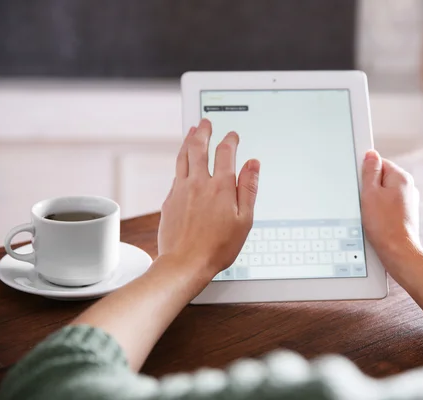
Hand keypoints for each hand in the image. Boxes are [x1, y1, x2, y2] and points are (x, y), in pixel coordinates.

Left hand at [157, 119, 259, 280]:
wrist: (185, 263)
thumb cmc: (218, 247)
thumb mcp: (244, 220)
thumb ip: (248, 188)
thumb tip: (253, 164)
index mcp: (220, 187)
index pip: (225, 153)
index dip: (230, 140)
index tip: (233, 135)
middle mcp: (198, 183)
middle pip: (199, 147)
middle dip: (204, 131)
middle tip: (206, 122)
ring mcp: (181, 190)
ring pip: (183, 157)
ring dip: (188, 141)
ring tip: (192, 131)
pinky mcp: (170, 200)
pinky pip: (176, 173)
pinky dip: (181, 161)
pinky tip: (183, 162)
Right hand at [361, 150, 420, 266]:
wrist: (397, 251)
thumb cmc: (384, 225)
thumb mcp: (370, 193)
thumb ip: (370, 172)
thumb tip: (371, 155)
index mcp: (401, 177)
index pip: (380, 163)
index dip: (366, 172)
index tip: (359, 182)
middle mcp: (408, 187)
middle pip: (382, 178)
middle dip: (370, 187)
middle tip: (363, 200)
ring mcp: (407, 201)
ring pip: (384, 193)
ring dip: (373, 200)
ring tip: (370, 213)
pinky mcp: (404, 214)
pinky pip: (387, 205)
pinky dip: (379, 211)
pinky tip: (375, 220)